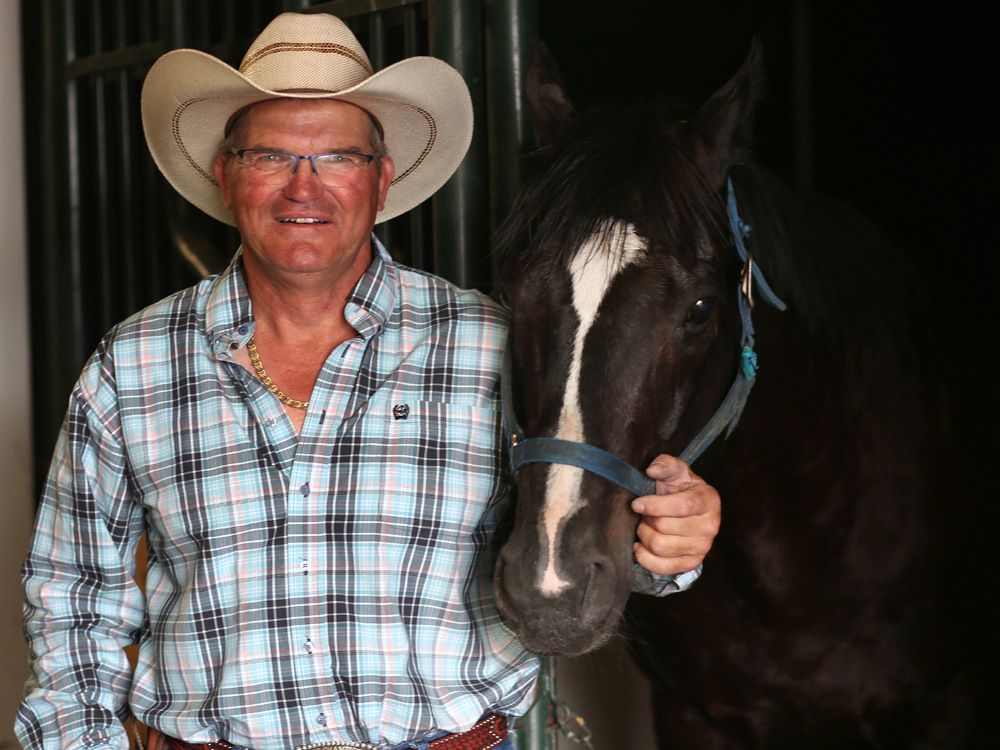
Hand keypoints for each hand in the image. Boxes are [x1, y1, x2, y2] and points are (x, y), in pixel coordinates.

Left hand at [631, 454, 720, 575]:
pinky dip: (644, 557)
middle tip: (644, 514)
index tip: (637, 503)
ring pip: (660, 546)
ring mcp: (702, 547)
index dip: (654, 505)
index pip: (681, 506)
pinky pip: (661, 567)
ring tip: (645, 526)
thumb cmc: (680, 489)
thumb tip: (652, 470)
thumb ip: (665, 464)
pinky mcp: (691, 563)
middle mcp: (710, 526)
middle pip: (665, 527)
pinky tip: (640, 546)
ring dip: (644, 535)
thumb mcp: (675, 471)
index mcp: (708, 500)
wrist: (689, 511)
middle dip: (647, 519)